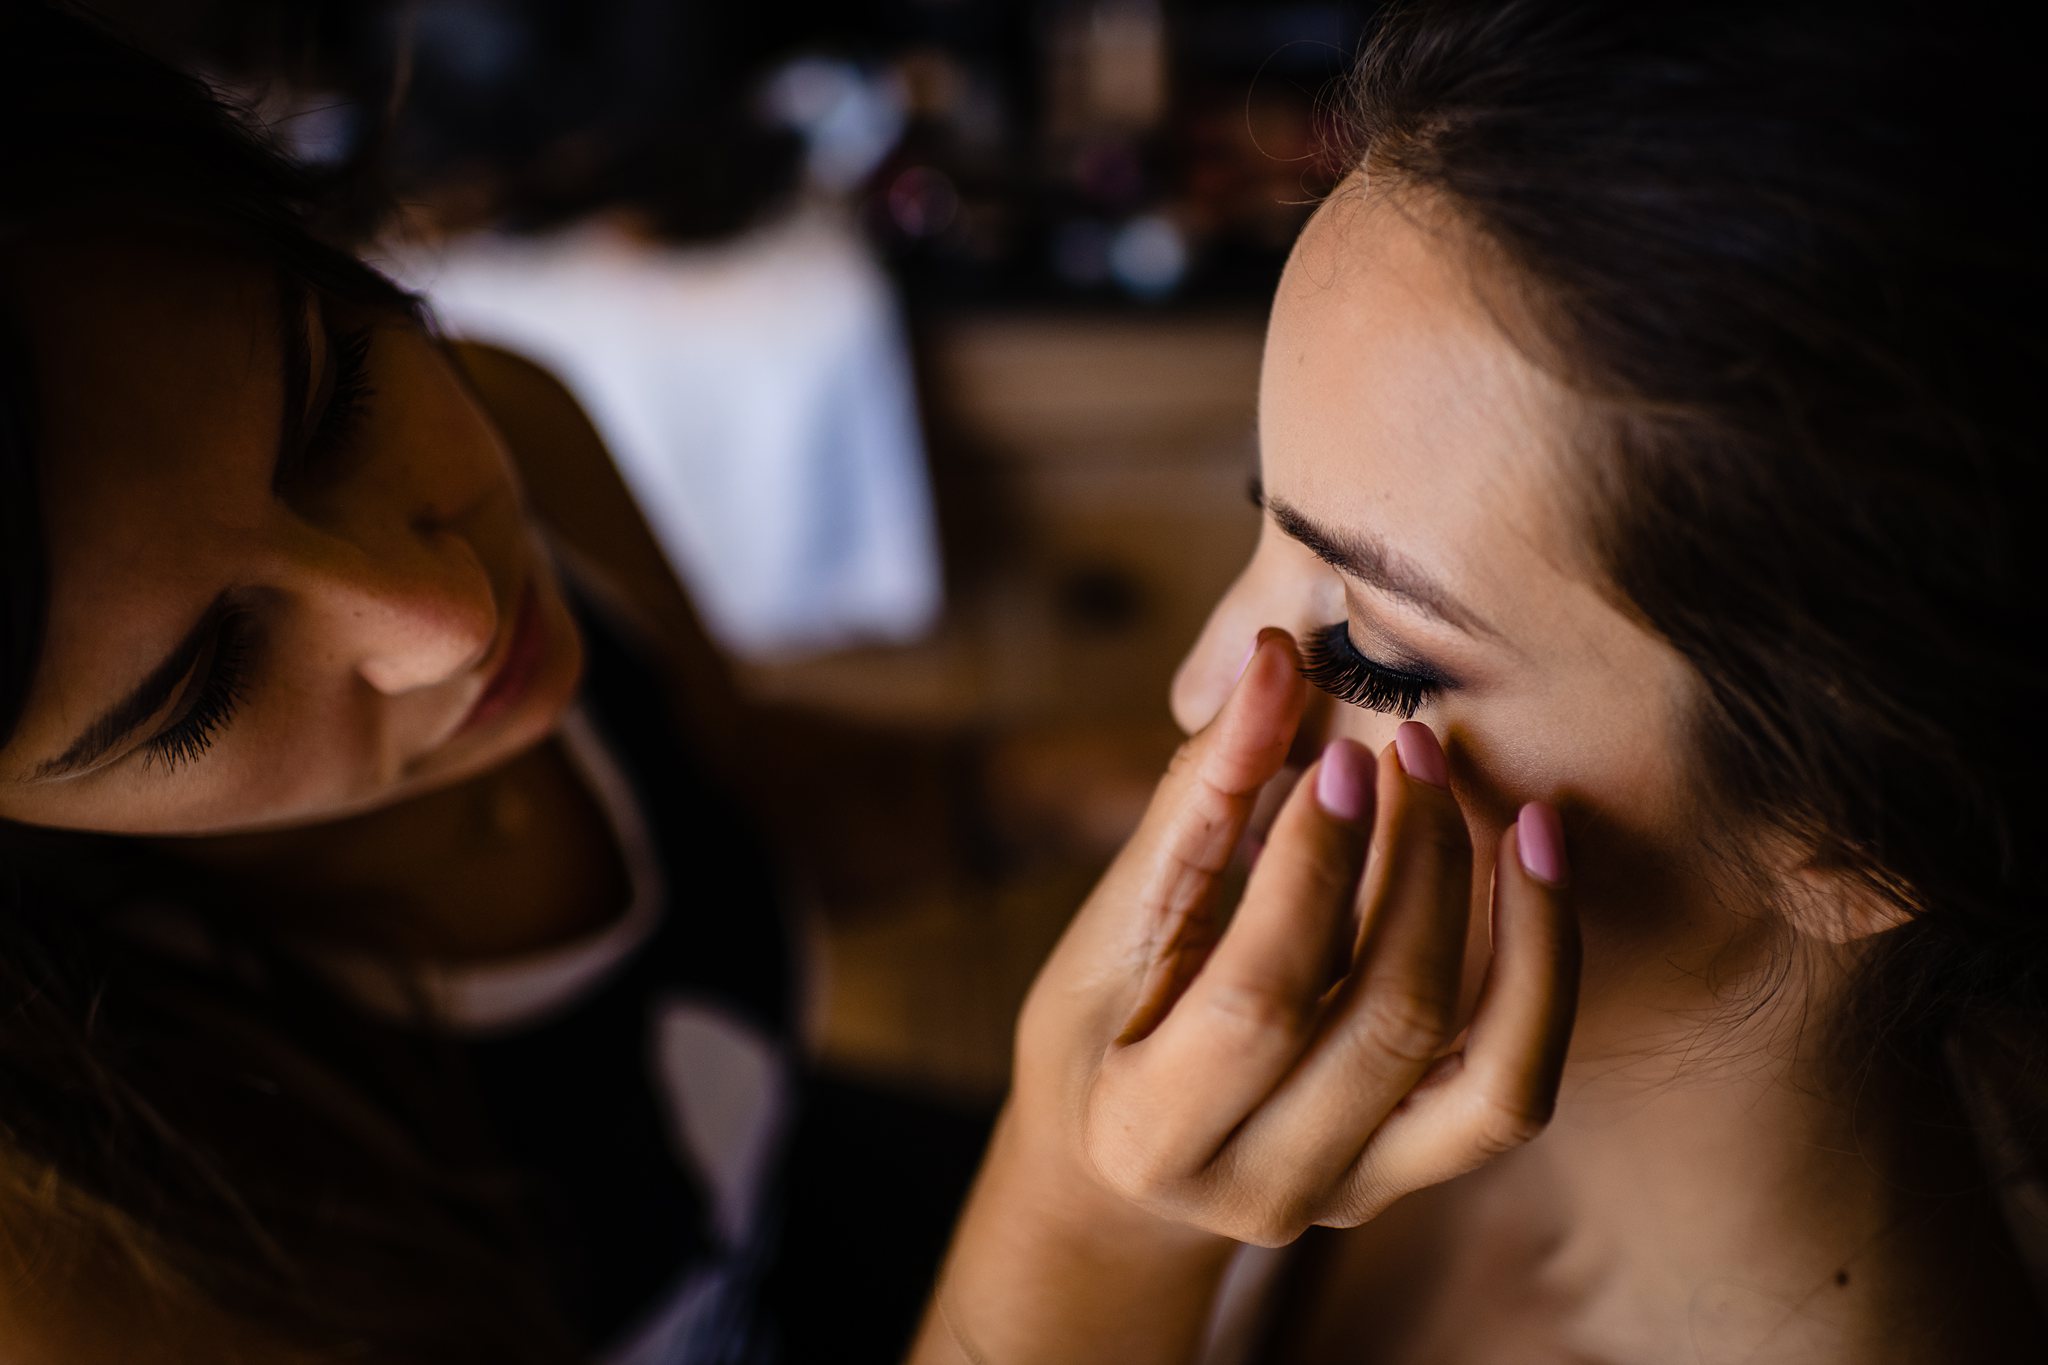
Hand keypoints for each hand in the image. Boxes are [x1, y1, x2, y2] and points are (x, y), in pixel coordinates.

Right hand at [1010, 627, 1579, 1246]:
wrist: (1121, 1178)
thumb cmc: (1100, 1026)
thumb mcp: (1116, 921)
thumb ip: (1197, 797)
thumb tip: (1276, 658)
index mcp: (1152, 1128)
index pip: (1262, 996)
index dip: (1315, 866)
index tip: (1345, 753)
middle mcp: (1262, 1188)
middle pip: (1388, 1025)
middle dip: (1423, 870)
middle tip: (1420, 750)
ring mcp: (1354, 1195)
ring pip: (1489, 1079)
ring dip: (1522, 930)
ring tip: (1523, 814)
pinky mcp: (1417, 1178)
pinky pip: (1517, 1088)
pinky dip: (1548, 977)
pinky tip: (1540, 874)